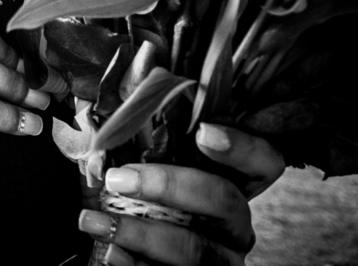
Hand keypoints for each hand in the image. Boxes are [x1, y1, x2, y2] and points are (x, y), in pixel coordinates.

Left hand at [78, 126, 285, 264]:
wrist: (147, 258)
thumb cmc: (149, 204)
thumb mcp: (157, 173)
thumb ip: (151, 145)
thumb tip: (115, 107)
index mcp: (235, 187)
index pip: (264, 163)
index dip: (243, 147)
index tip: (203, 131)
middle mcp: (237, 225)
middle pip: (225, 201)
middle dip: (168, 185)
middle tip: (118, 179)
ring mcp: (224, 259)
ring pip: (196, 248)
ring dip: (139, 233)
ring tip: (93, 221)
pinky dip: (137, 265)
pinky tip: (112, 253)